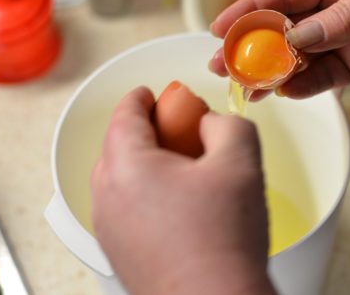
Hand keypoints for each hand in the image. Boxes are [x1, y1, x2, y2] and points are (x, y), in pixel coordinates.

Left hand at [90, 87, 274, 294]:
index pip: (125, 115)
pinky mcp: (119, 254)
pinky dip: (145, 195)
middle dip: (146, 131)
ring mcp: (109, 230)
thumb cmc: (223, 241)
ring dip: (146, 165)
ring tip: (186, 173)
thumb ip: (227, 123)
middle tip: (180, 133)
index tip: (153, 94)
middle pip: (118, 146)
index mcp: (128, 166)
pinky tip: (181, 207)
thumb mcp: (240, 160)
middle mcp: (108, 197)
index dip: (140, 98)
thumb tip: (210, 125)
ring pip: (121, 179)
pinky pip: (126, 208)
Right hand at [209, 0, 349, 97]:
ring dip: (272, 73)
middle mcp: (331, 8)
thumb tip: (296, 39)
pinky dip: (303, 87)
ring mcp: (342, 39)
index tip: (219, 28)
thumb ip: (339, 19)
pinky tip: (285, 93)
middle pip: (281, 30)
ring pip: (298, 58)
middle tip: (222, 67)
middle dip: (251, 48)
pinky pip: (323, 79)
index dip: (248, 11)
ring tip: (248, 89)